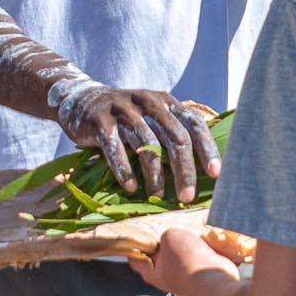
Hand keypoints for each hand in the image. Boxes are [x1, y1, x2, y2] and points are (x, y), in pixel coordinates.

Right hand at [48, 76, 220, 201]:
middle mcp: (148, 102)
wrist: (80, 99)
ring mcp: (124, 110)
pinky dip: (125, 170)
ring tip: (158, 197)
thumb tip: (202, 169)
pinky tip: (131, 188)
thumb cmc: (125, 117)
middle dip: (184, 170)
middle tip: (187, 196)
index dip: (206, 149)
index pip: (194, 124)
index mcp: (166, 102)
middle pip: (175, 137)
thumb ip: (173, 133)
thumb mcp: (152, 116)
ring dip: (155, 175)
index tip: (215, 174)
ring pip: (147, 145)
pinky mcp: (101, 121)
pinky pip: (115, 148)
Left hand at [130, 227, 241, 295]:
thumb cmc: (188, 261)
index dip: (134, 246)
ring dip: (185, 244)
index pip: (136, 259)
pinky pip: (199, 256)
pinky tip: (203, 239)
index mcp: (151, 271)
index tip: (135, 235)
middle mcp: (167, 276)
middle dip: (163, 241)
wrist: (215, 279)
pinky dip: (201, 248)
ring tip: (187, 232)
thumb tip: (175, 238)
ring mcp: (185, 275)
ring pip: (181, 254)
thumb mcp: (170, 236)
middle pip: (159, 255)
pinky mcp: (202, 272)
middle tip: (165, 227)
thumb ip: (168, 234)